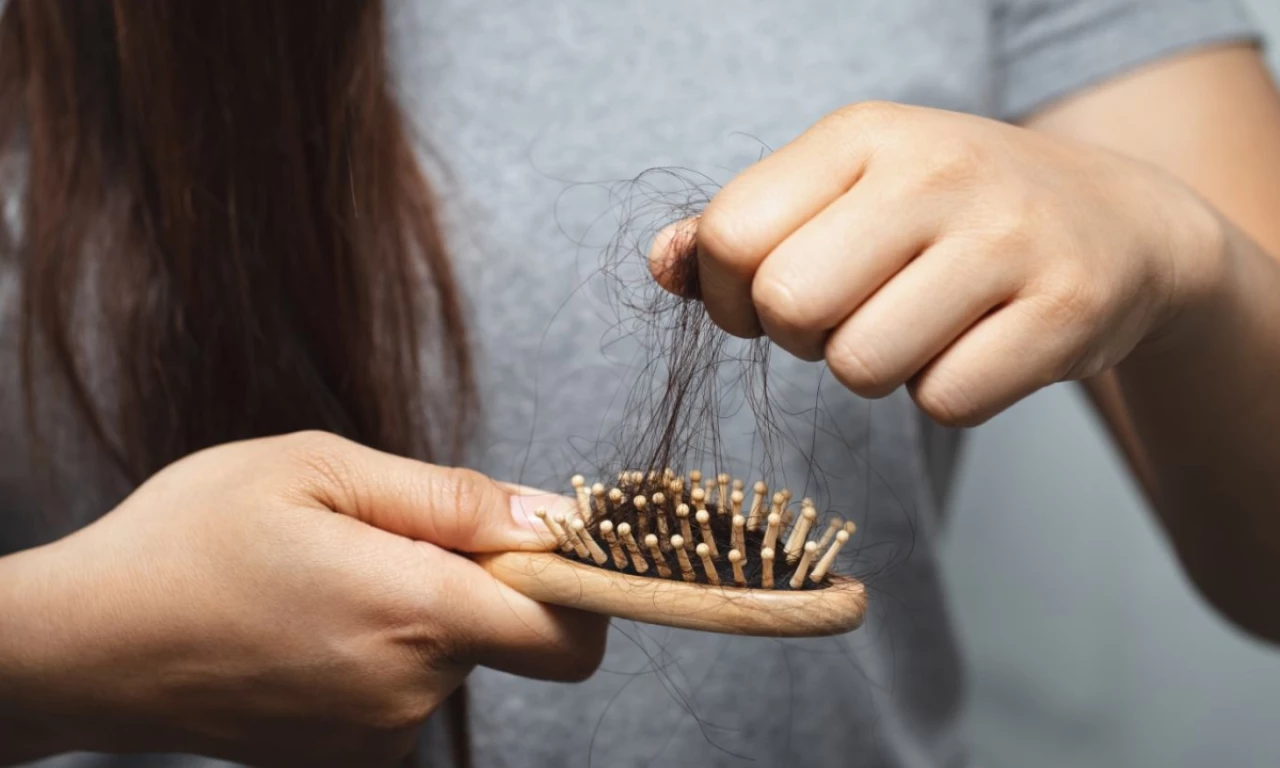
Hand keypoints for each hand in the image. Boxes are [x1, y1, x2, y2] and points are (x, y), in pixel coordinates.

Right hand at [0, 431, 603, 766]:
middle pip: (505, 634)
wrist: (82, 645)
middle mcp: (408, 692)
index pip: (569, 632)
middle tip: (379, 538)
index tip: (542, 544)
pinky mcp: (344, 759)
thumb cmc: (189, 540)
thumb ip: (450, 497)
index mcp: (413, 612)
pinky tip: (309, 625)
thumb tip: (550, 516)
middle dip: (471, 580)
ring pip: (448, 658)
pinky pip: (404, 692)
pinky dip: (380, 654)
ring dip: (415, 613)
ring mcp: (375, 737)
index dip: (578, 584)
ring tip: (323, 580)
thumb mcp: (319, 469)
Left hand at [650, 102, 1224, 425]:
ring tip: (921, 325)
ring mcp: (1008, 237)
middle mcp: (935, 170)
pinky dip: (948, 393)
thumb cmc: (949, 215)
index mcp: (862, 134)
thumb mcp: (846, 190)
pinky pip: (945, 402)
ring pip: (861, 367)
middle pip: (788, 306)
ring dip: (875, 370)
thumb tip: (662, 265)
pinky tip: (979, 344)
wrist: (1117, 223)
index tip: (770, 299)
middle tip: (851, 315)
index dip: (730, 295)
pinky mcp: (1065, 309)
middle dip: (803, 337)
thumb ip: (743, 227)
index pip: (731, 235)